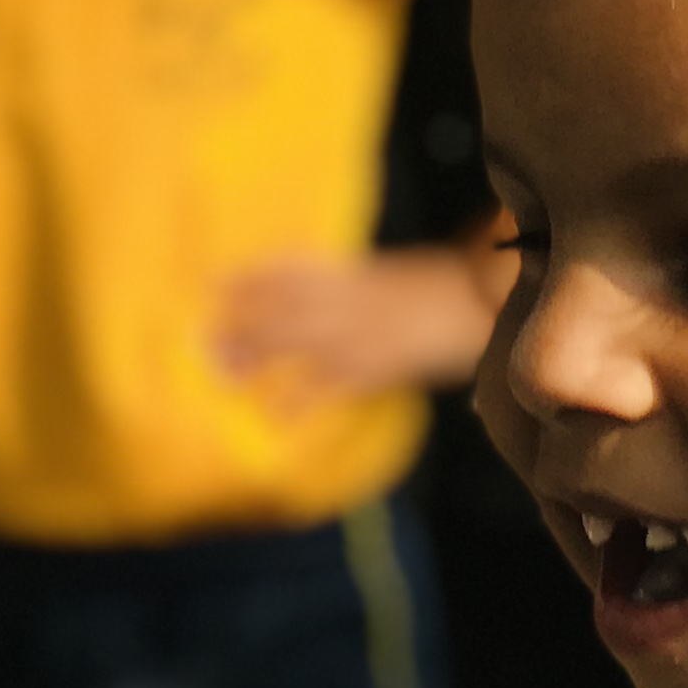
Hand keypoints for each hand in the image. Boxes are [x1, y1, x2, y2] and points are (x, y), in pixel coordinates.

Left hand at [216, 248, 508, 404]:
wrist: (484, 302)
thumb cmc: (448, 292)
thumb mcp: (401, 277)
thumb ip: (363, 286)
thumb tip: (327, 292)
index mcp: (356, 273)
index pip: (291, 269)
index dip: (250, 278)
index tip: (213, 284)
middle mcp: (349, 299)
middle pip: (281, 305)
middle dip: (241, 319)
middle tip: (203, 336)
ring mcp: (359, 333)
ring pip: (293, 340)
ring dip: (255, 355)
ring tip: (220, 370)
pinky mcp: (373, 368)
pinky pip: (326, 387)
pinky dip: (296, 403)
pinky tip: (271, 418)